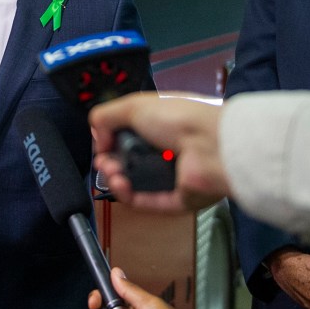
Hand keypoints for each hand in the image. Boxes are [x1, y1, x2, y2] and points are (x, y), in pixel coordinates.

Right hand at [89, 92, 230, 212]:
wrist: (212, 145)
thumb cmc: (176, 119)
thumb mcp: (133, 105)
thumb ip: (105, 116)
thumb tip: (98, 139)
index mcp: (161, 125)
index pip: (129, 135)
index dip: (110, 140)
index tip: (101, 141)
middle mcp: (167, 150)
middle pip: (128, 161)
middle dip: (109, 161)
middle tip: (104, 161)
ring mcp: (173, 177)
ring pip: (135, 184)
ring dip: (116, 179)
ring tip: (112, 173)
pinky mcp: (178, 201)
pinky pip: (148, 203)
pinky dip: (129, 196)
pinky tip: (120, 186)